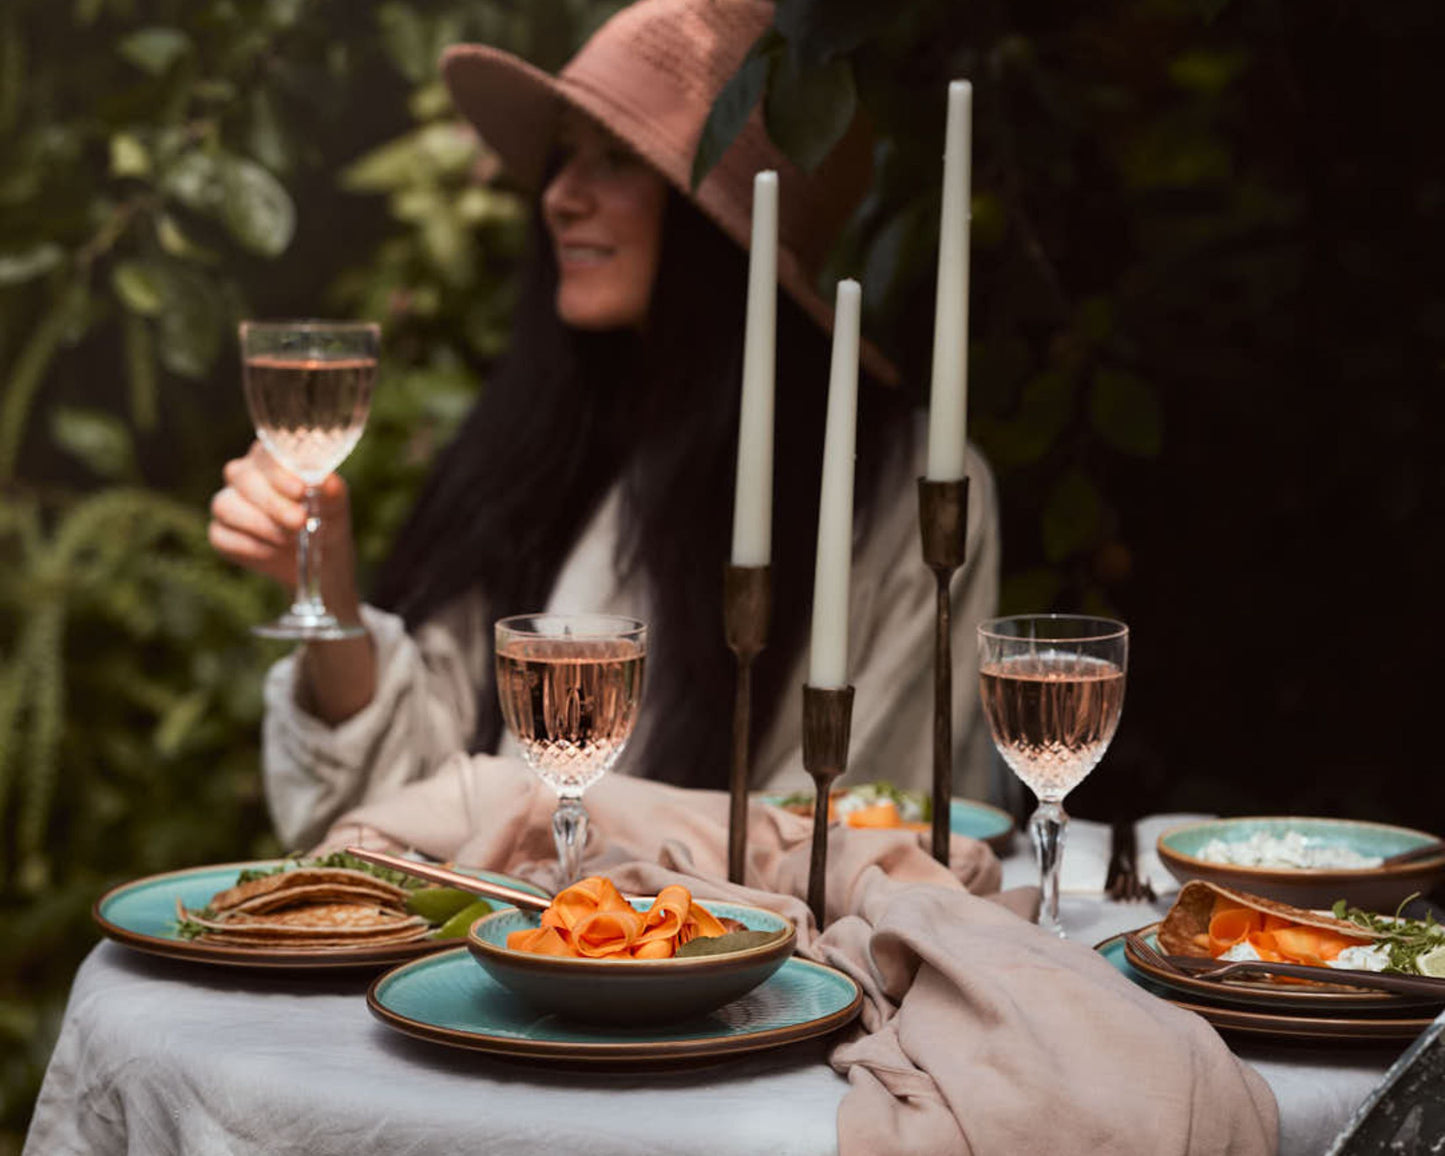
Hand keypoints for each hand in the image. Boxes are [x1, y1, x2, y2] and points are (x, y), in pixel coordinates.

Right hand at [208, 442, 359, 619]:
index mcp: (269, 457)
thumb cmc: (325, 515)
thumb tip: (325, 481)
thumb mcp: (335, 501)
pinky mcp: (220, 532)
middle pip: (244, 478)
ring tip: (289, 538)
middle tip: (298, 520)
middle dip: (273, 503)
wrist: (318, 552)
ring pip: (226, 506)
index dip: (279, 473)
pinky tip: (274, 551)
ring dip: (261, 526)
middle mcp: (242, 474)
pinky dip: (251, 547)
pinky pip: (222, 536)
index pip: (266, 455)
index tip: (300, 490)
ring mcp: (227, 501)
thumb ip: (330, 488)